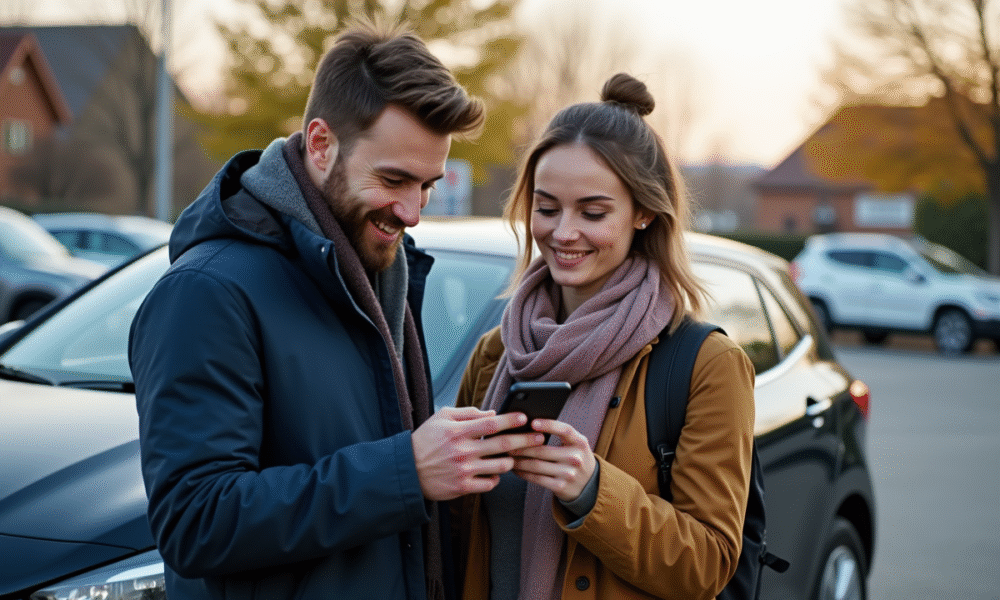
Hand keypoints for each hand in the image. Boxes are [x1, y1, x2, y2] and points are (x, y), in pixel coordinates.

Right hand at [411, 406, 545, 500]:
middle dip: (525, 440)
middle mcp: (463, 451)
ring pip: (501, 467)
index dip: (511, 420)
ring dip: (512, 461)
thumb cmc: (425, 440)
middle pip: (503, 445)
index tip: (525, 418)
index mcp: (458, 431)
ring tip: (517, 456)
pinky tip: (496, 473)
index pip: (492, 424)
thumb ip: (467, 413)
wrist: (406, 471)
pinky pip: (490, 484)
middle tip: (539, 438)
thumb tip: (492, 414)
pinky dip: (497, 478)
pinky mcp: (462, 488)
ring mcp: (464, 471)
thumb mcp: (441, 418)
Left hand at [510, 419, 595, 501]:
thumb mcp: (576, 444)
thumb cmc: (575, 457)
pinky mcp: (560, 487)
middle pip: (543, 450)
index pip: (565, 430)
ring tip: (507, 456)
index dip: (549, 425)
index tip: (532, 422)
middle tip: (506, 442)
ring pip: (536, 465)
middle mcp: (575, 458)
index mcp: (580, 442)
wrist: (589, 485)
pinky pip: (537, 478)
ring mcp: (569, 474)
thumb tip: (529, 425)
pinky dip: (523, 473)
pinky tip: (515, 469)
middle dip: (521, 446)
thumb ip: (560, 434)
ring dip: (518, 461)